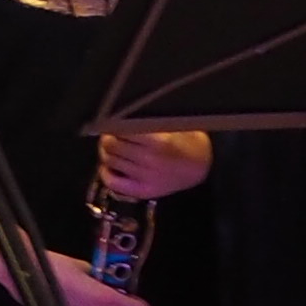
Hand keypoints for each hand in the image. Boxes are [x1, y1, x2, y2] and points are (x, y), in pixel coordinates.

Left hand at [97, 126, 212, 202]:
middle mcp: (151, 159)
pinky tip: (111, 165)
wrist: (199, 166)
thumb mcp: (171, 123)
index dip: (114, 123)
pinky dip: (106, 172)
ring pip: (109, 160)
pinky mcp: (143, 191)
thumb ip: (146, 120)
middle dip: (109, 136)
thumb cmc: (184, 140)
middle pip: (111, 144)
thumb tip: (118, 115)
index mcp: (158, 140)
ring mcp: (146, 177)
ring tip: (115, 147)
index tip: (114, 120)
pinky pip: (112, 182)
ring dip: (107, 152)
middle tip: (112, 134)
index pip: (120, 128)